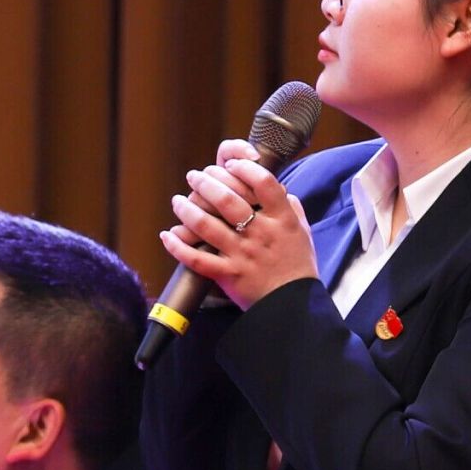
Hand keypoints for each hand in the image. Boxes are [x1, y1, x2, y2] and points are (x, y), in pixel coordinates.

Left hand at [161, 139, 318, 310]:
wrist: (293, 306)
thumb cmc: (298, 266)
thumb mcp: (302, 231)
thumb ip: (290, 207)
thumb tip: (277, 188)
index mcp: (282, 219)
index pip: (263, 183)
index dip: (244, 168)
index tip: (231, 163)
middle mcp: (261, 234)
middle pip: (228, 199)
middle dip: (206, 182)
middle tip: (195, 176)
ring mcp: (242, 255)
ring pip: (207, 225)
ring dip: (187, 209)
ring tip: (178, 200)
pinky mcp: (228, 275)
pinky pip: (197, 259)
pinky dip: (178, 246)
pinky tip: (167, 235)